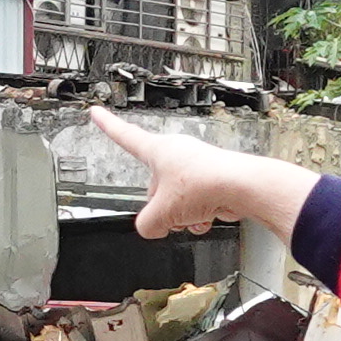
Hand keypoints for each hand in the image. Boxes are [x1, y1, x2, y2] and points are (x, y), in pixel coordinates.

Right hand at [89, 111, 299, 247]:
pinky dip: (199, 214)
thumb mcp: (160, 214)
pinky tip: (206, 219)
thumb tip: (152, 227)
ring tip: (193, 218)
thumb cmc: (204, 186)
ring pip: (176, 198)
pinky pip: (196, 201)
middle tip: (170, 216)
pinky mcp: (213, 178)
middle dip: (161, 207)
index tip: (96, 112)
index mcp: (157, 151)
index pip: (125, 136)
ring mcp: (196, 166)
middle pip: (154, 187)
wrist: (243, 188)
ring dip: (182, 215)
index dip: (108, 126)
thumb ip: (146, 224)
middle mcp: (177, 154)